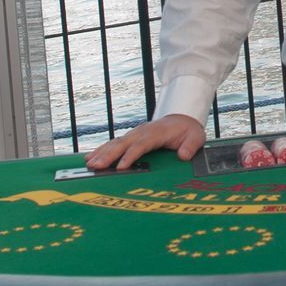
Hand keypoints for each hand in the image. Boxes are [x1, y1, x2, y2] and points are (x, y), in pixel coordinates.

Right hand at [86, 114, 205, 170]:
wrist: (182, 118)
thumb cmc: (188, 130)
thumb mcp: (196, 137)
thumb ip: (190, 146)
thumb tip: (183, 155)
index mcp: (157, 133)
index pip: (141, 145)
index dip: (131, 156)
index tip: (121, 167)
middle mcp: (142, 132)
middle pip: (123, 143)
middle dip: (109, 155)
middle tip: (96, 166)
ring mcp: (135, 134)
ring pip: (116, 143)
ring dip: (102, 153)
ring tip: (89, 164)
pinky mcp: (131, 138)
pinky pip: (114, 143)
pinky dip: (102, 150)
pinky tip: (90, 158)